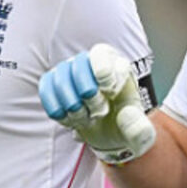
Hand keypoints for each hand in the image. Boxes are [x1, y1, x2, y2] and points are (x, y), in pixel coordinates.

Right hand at [38, 44, 155, 164]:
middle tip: (99, 112)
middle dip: (87, 94)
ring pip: (60, 78)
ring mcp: (71, 73)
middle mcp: (92, 64)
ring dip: (72, 105)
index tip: (109, 93)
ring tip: (85, 119)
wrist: (109, 133)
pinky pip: (46, 88)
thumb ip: (140, 130)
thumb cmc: (125, 125)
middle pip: (78, 66)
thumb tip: (127, 114)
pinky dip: (56, 108)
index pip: (101, 53)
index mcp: (117, 66)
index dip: (103, 73)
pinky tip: (69, 119)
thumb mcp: (140, 134)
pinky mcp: (56, 84)